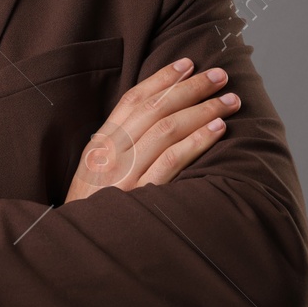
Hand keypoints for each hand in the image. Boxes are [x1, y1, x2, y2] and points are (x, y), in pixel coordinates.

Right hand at [63, 58, 238, 202]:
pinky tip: (218, 130)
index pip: (133, 99)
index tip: (187, 63)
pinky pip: (173, 161)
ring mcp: (126, 173)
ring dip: (202, 110)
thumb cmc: (92, 207)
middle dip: (191, 88)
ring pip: (167, 129)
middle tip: (220, 75)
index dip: (162, 78)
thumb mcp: (94, 170)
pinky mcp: (141, 195)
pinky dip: (197, 142)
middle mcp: (112, 152)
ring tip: (228, 101)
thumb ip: (118, 144)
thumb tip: (153, 118)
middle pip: (156, 108)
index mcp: (101, 142)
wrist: (78, 243)